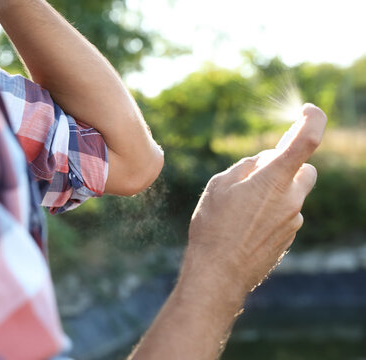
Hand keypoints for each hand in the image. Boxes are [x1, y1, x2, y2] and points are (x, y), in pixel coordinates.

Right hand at [184, 103, 326, 294]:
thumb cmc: (213, 227)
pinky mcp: (288, 239)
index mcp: (274, 179)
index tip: (307, 111)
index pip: (307, 141)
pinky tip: (246, 226)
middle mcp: (291, 199)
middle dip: (288, 167)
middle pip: (305, 170)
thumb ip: (245, 167)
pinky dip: (271, 213)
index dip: (312, 120)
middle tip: (260, 173)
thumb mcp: (218, 186)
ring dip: (275, 193)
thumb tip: (262, 161)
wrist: (219, 273)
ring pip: (292, 195)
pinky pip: (285, 216)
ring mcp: (293, 221)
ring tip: (241, 209)